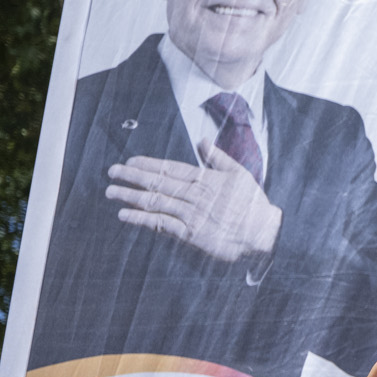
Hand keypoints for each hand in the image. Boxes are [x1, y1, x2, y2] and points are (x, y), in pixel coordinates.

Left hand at [107, 143, 282, 262]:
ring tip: (112, 191)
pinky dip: (141, 219)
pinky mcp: (190, 234)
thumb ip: (218, 157)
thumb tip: (203, 142)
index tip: (130, 162)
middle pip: (157, 182)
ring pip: (154, 201)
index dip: (147, 164)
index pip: (169, 168)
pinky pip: (159, 224)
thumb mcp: (240, 174)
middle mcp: (194, 195)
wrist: (264, 234)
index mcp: (205, 179)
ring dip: (130, 196)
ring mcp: (190, 214)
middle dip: (131, 176)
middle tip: (112, 172)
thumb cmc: (254, 205)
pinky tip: (125, 215)